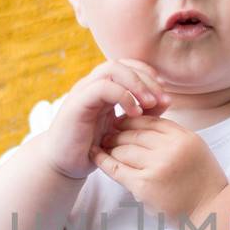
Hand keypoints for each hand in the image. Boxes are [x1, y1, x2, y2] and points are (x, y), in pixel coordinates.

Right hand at [38, 58, 170, 181]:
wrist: (64, 165)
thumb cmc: (94, 149)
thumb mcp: (124, 130)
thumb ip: (143, 113)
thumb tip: (166, 101)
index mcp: (103, 89)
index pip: (127, 66)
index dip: (147, 75)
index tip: (164, 93)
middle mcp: (92, 86)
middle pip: (122, 64)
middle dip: (146, 79)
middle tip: (163, 99)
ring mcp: (83, 92)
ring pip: (112, 69)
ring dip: (136, 84)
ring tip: (151, 103)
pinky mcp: (77, 103)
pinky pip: (102, 87)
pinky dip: (123, 96)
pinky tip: (135, 113)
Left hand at [93, 115, 229, 226]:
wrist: (211, 212)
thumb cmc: (202, 182)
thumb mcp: (194, 149)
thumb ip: (173, 136)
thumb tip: (143, 123)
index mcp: (184, 137)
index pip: (150, 120)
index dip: (132, 120)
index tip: (121, 122)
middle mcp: (171, 148)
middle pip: (134, 132)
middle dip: (118, 131)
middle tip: (106, 132)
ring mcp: (157, 166)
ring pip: (124, 148)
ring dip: (111, 146)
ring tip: (104, 146)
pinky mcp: (145, 185)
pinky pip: (116, 168)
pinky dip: (103, 160)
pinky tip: (94, 154)